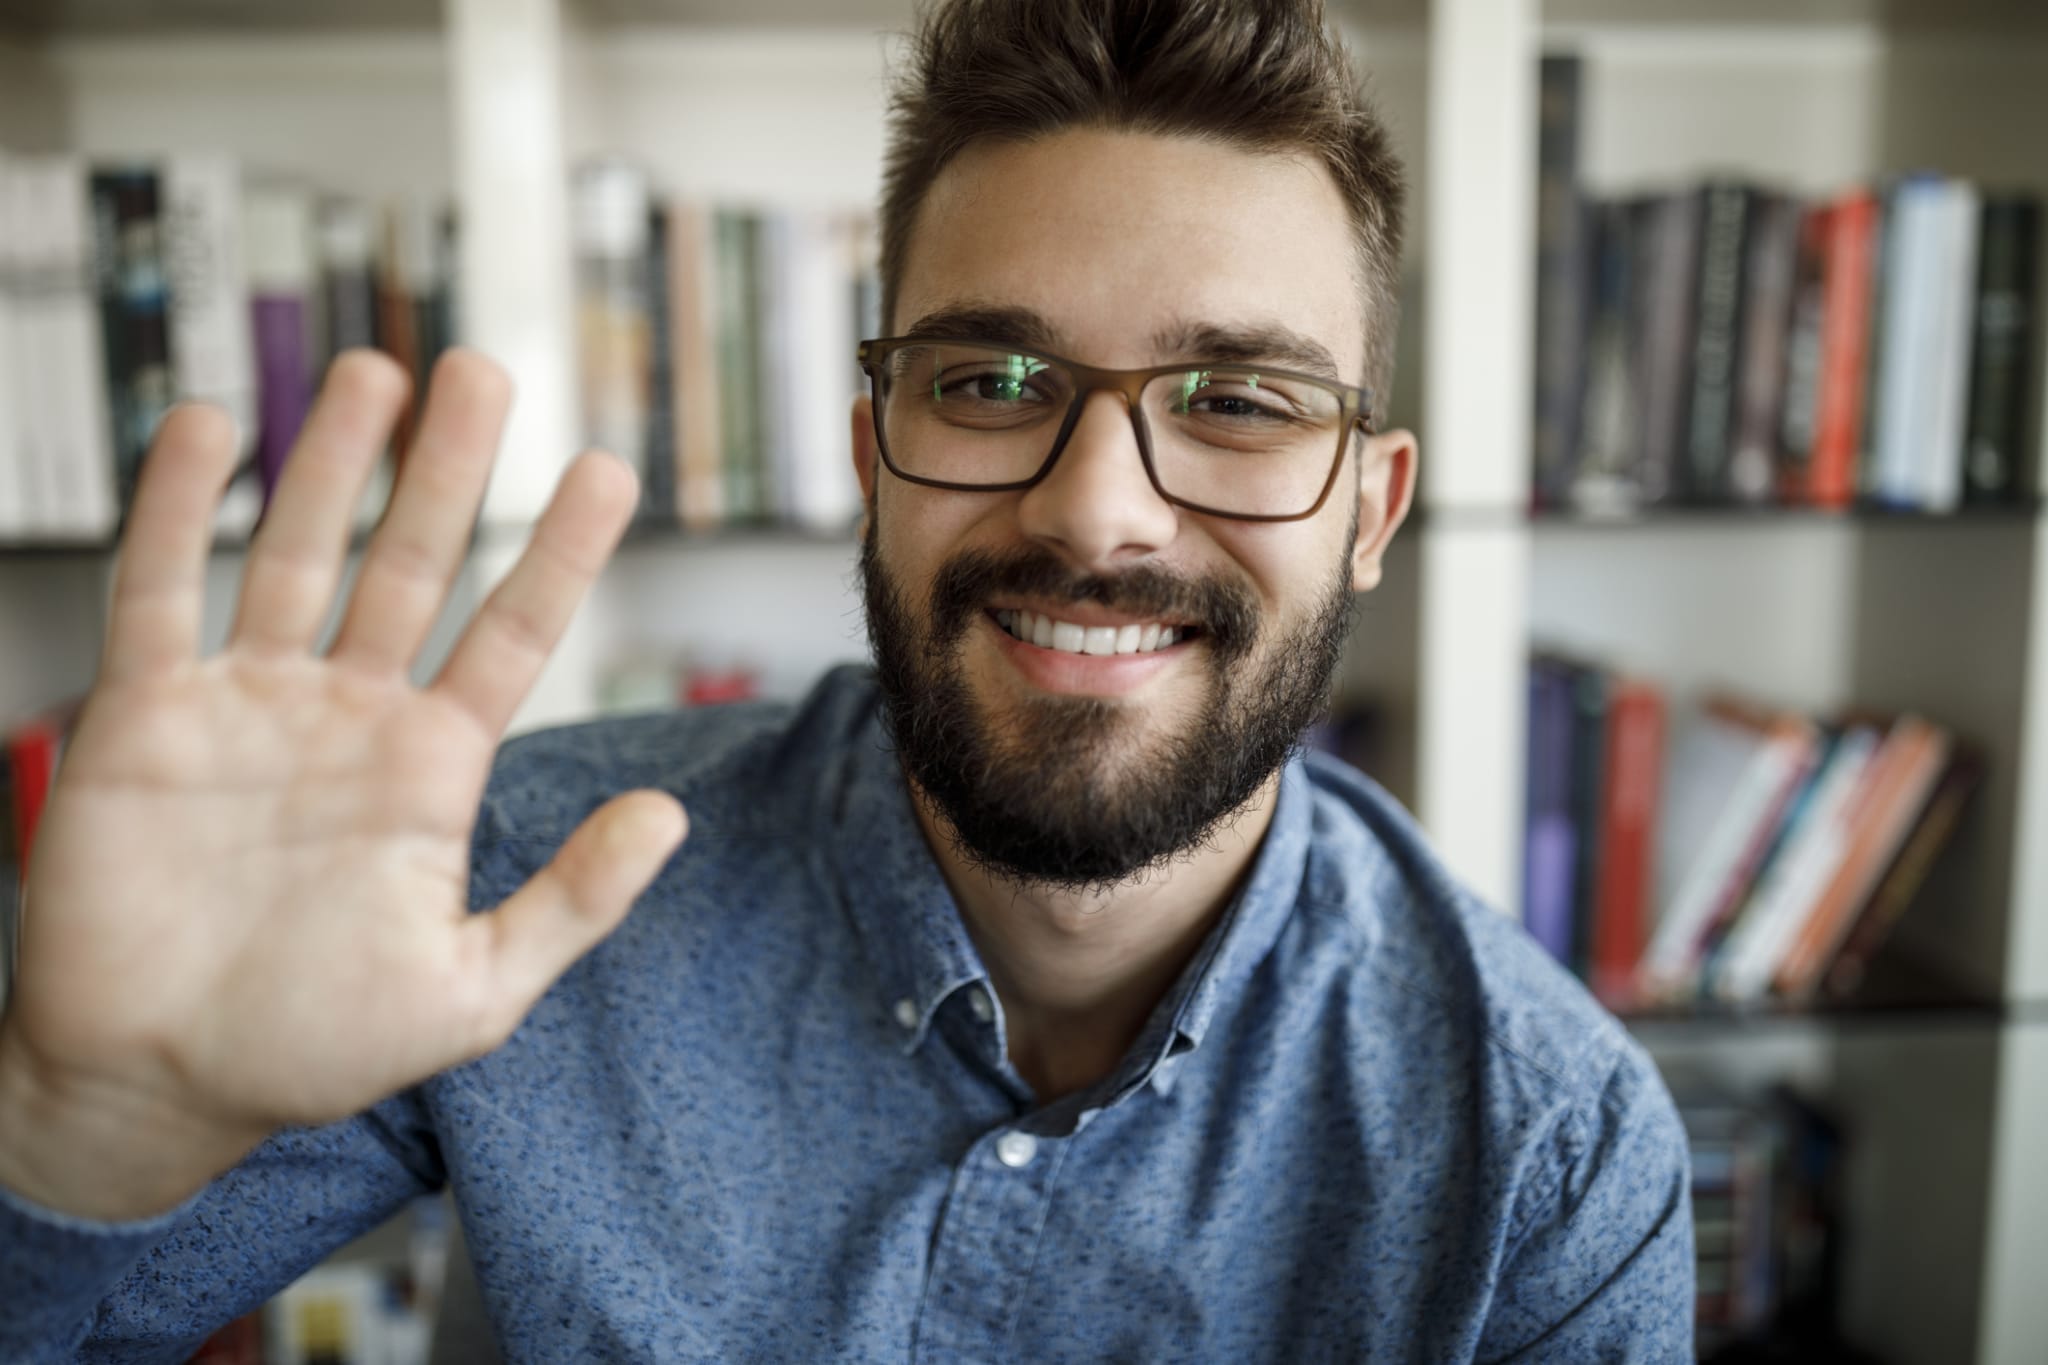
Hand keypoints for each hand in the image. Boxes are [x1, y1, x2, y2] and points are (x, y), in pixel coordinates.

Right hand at [0, 349, 685, 1220]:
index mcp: (431, 768)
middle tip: (487, 371)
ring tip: (378, 371)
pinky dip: (180, 509)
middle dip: (449, 468)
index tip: (611, 470)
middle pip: (412, 563)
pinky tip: (208, 425)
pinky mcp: (146, 717)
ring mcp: (249, 705)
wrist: (156, 1086)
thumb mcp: (470, 993)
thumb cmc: (314, 1047)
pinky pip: (162, 591)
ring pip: (298, 553)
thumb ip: (572, 904)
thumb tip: (671, 819)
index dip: (560, 552)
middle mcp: (350, 715)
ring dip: (335, 461)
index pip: (512, 633)